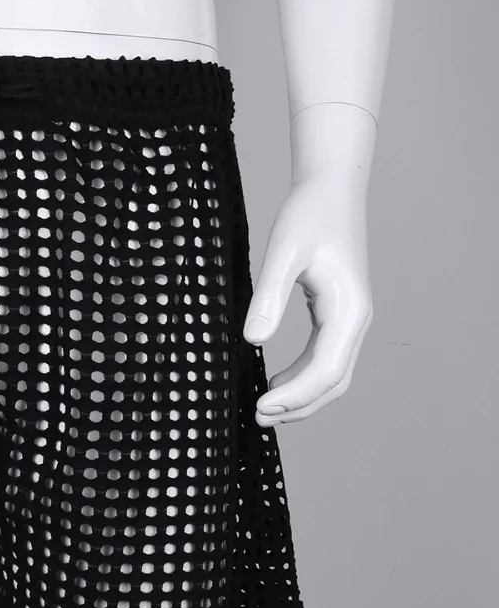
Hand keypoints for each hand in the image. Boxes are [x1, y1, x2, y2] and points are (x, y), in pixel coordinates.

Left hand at [242, 178, 372, 425]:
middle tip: (257, 418)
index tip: (261, 407)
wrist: (330, 189)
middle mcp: (355, 319)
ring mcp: (348, 318)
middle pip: (334, 381)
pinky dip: (301, 377)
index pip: (327, 369)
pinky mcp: (336, 314)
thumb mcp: (284, 253)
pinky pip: (323, 357)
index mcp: (349, 309)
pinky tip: (274, 382)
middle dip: (299, 406)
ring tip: (264, 409)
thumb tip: (253, 340)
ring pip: (331, 374)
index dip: (296, 395)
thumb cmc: (308, 215)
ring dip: (301, 396)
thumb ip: (269, 296)